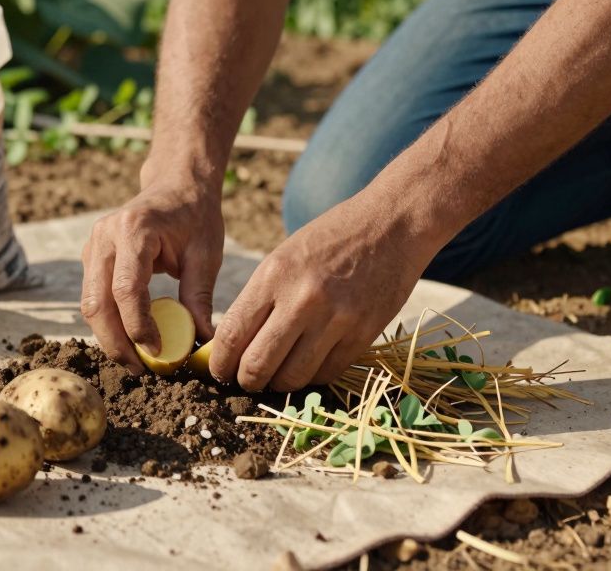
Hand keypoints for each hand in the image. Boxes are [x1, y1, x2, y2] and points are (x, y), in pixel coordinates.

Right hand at [81, 179, 222, 373]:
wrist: (176, 186)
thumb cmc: (195, 216)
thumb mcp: (206, 254)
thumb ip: (199, 296)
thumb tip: (201, 340)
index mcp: (134, 230)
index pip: (126, 289)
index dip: (138, 326)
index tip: (157, 351)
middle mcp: (105, 236)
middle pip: (97, 302)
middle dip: (116, 342)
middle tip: (141, 370)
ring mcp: (93, 246)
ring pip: (89, 304)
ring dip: (109, 337)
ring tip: (136, 362)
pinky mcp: (91, 258)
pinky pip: (93, 298)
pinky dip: (107, 323)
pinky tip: (129, 341)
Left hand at [209, 195, 441, 391]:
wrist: (391, 225)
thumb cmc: (330, 238)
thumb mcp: (284, 257)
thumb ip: (259, 299)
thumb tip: (233, 345)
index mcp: (274, 276)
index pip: (232, 335)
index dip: (219, 362)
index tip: (220, 370)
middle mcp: (302, 300)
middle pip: (258, 364)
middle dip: (245, 380)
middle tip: (246, 380)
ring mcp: (335, 319)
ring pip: (292, 377)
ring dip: (278, 384)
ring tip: (277, 377)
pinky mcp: (362, 334)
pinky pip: (326, 374)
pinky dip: (312, 377)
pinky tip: (307, 365)